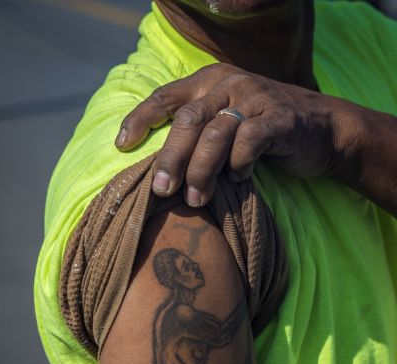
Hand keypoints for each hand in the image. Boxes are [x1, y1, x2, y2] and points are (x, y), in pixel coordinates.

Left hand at [115, 63, 365, 206]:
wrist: (324, 128)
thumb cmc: (266, 132)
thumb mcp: (228, 123)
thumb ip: (199, 133)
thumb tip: (161, 170)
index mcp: (210, 82)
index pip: (166, 96)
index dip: (140, 119)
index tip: (121, 146)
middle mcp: (230, 84)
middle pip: (188, 120)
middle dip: (171, 158)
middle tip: (160, 190)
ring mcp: (256, 99)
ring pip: (216, 134)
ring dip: (201, 170)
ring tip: (194, 199)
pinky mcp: (280, 119)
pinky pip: (250, 142)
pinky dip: (239, 164)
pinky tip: (239, 179)